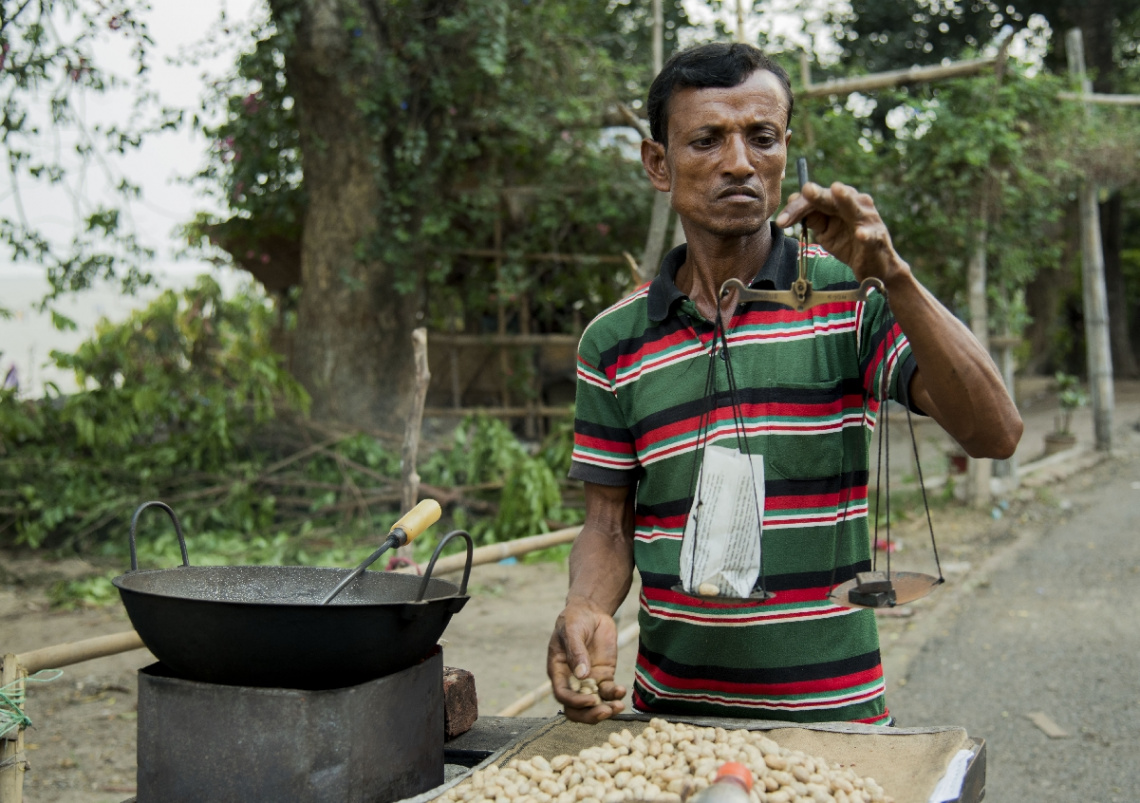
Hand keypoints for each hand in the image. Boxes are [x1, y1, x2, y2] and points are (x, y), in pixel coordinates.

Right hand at [547, 598, 626, 723]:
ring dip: (605, 709)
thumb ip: (576, 652)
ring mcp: (589, 679)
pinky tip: (621, 691)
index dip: (575, 702)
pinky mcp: (603, 675)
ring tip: (618, 706)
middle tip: (606, 712)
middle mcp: (572, 680)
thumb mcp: (572, 631)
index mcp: (558, 671)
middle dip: (590, 715)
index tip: (591, 700)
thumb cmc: (575, 619)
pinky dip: (615, 695)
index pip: (563, 694)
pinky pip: (608, 691)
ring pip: (594, 704)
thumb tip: (581, 675)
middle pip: (576, 708)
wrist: (590, 611)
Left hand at [775, 181, 908, 286]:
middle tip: (806, 189)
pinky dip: (866, 234)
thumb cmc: (848, 243)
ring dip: (846, 199)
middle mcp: (855, 204)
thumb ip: (812, 218)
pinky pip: (871, 235)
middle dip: (818, 195)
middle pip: (832, 198)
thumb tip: (792, 200)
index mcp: (839, 202)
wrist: (874, 266)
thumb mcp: (826, 232)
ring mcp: (868, 220)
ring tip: (837, 190)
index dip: (797, 208)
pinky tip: (860, 234)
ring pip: (855, 207)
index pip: (815, 199)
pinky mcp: (877, 238)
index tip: (780, 221)